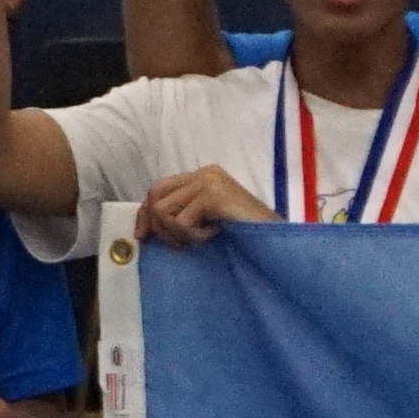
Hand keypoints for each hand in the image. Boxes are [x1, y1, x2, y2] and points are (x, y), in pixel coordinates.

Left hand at [132, 166, 275, 249]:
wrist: (275, 238)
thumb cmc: (244, 234)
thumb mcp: (207, 220)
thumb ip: (183, 214)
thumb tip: (146, 228)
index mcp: (203, 176)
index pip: (159, 188)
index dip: (145, 213)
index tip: (143, 235)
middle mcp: (204, 173)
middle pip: (155, 196)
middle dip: (160, 227)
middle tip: (182, 244)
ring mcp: (209, 181)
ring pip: (163, 211)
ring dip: (179, 234)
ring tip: (203, 237)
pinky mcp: (212, 195)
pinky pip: (181, 222)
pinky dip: (194, 237)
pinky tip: (214, 234)